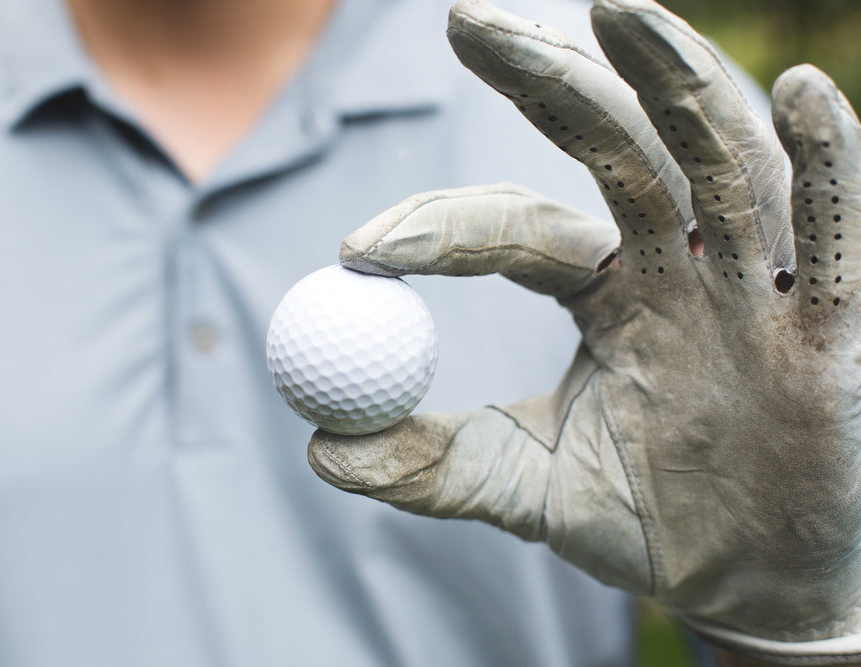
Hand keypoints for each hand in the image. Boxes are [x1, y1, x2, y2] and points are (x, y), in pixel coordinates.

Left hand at [307, 0, 860, 663]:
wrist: (747, 583)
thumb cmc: (645, 520)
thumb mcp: (526, 489)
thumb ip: (433, 463)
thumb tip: (321, 449)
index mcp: (606, 289)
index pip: (518, 227)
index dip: (442, 228)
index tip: (358, 253)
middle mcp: (680, 264)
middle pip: (616, 147)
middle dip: (548, 79)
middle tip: (464, 18)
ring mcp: (758, 285)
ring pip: (719, 160)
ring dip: (673, 80)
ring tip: (614, 3)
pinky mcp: (835, 325)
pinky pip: (836, 233)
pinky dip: (828, 163)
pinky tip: (799, 92)